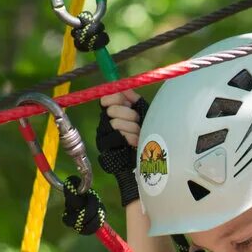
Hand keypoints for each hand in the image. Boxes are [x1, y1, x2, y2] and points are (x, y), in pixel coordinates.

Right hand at [96, 89, 147, 205]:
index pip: (107, 98)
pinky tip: (136, 142)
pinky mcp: (106, 148)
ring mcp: (104, 136)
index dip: (117, 98)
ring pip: (116, 122)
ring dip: (132, 128)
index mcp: (114, 112)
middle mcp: (106, 123)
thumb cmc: (147, 136)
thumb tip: (125, 88)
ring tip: (139, 135)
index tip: (127, 101)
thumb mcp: (143, 114)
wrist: (146, 163)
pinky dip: (130, 138)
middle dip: (129, 115)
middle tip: (137, 122)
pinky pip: (117, 136)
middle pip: (113, 109)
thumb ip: (134, 100)